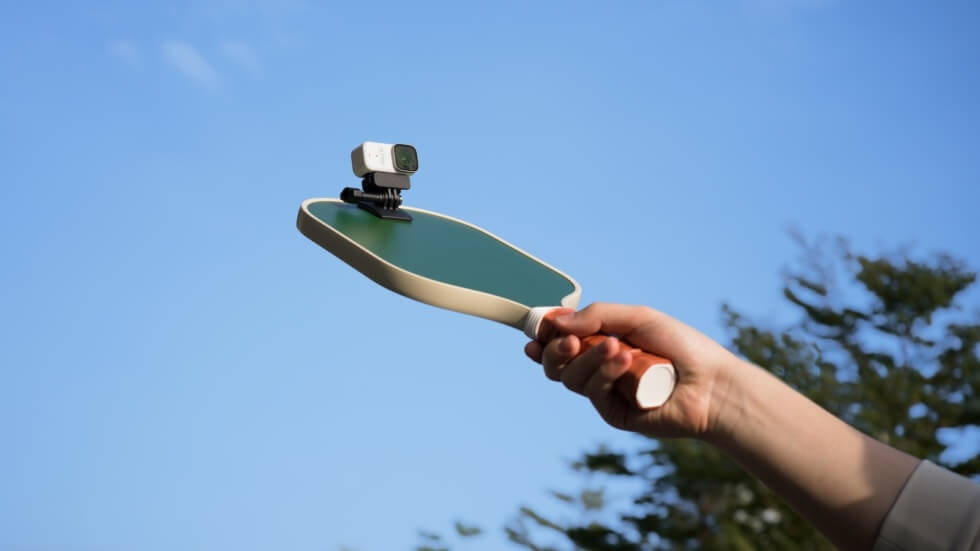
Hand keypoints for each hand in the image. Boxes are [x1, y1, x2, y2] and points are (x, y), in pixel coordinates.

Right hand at [525, 303, 738, 438]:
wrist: (712, 382)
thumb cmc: (681, 346)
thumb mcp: (637, 318)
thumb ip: (597, 316)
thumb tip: (558, 322)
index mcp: (603, 343)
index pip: (562, 341)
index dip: (544, 336)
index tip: (536, 329)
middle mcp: (600, 369)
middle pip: (557, 364)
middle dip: (555, 350)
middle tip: (568, 341)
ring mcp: (606, 392)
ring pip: (571, 378)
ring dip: (588, 359)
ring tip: (618, 348)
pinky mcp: (614, 413)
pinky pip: (593, 392)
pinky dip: (604, 374)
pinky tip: (625, 363)